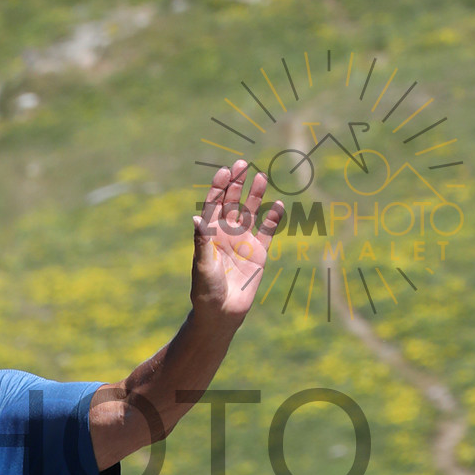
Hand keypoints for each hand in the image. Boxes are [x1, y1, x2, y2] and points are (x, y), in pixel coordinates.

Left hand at [192, 159, 282, 319]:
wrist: (222, 312)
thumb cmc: (206, 289)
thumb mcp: (203, 265)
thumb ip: (202, 241)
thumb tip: (196, 217)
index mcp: (210, 233)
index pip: (214, 204)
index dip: (219, 187)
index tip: (225, 170)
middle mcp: (226, 233)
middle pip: (232, 202)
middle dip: (236, 183)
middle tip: (242, 163)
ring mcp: (244, 241)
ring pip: (251, 212)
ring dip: (255, 195)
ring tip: (261, 176)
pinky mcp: (259, 253)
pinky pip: (268, 231)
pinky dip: (273, 219)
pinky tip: (279, 205)